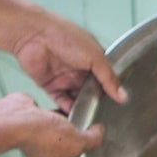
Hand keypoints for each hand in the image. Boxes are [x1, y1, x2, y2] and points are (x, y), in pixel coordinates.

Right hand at [11, 95, 105, 156]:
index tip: (94, 140)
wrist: (17, 118)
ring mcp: (39, 138)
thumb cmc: (43, 136)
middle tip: (88, 126)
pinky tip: (66, 107)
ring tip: (78, 115)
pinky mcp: (35, 122)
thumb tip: (100, 133)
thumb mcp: (77, 142)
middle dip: (79, 134)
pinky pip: (54, 118)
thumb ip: (93, 140)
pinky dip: (60, 112)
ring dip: (70, 122)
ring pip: (62, 130)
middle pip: (70, 144)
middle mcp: (45, 155)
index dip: (87, 151)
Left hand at [12, 10, 126, 111]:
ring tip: (91, 121)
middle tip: (104, 116)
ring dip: (83, 109)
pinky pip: (62, 102)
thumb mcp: (94, 56)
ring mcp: (65, 78)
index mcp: (93, 58)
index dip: (112, 90)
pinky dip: (68, 111)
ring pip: (77, 99)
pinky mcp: (51, 86)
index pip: (106, 78)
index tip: (119, 105)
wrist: (34, 35)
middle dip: (97, 103)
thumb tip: (122, 96)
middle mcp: (80, 69)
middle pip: (92, 92)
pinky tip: (75, 119)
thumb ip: (109, 78)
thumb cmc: (64, 36)